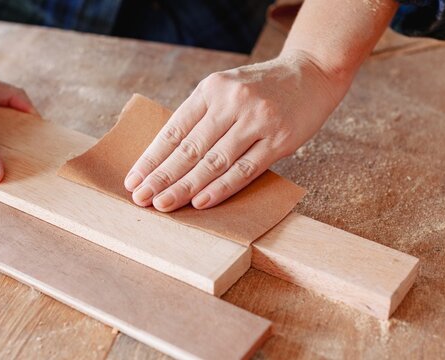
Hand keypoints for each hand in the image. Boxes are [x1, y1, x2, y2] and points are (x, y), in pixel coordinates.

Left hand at [124, 51, 350, 211]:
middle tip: (141, 198)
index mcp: (211, 88)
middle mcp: (232, 102)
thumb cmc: (260, 87)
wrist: (310, 74)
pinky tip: (201, 202)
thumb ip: (202, 117)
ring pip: (214, 162)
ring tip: (163, 204)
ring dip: (186, 187)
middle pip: (190, 148)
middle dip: (162, 177)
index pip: (174, 129)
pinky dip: (221, 188)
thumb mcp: (226, 88)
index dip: (152, 157)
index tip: (134, 179)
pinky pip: (245, 169)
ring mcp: (257, 120)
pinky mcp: (279, 140)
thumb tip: (168, 159)